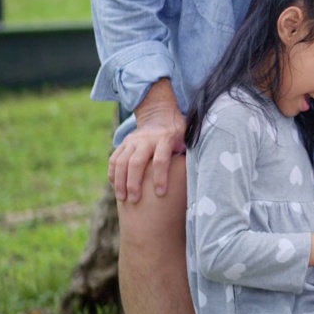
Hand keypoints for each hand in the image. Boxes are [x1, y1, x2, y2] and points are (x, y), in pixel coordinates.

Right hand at [109, 80, 184, 202]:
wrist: (159, 113)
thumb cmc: (178, 132)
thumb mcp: (187, 137)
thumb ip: (189, 150)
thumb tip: (201, 170)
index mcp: (165, 139)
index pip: (161, 160)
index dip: (160, 177)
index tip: (160, 194)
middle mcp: (147, 139)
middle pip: (137, 163)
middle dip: (135, 183)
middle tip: (135, 200)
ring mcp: (133, 141)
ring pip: (121, 161)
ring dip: (120, 181)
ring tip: (123, 198)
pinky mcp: (124, 143)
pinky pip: (114, 159)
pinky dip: (112, 174)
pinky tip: (115, 187)